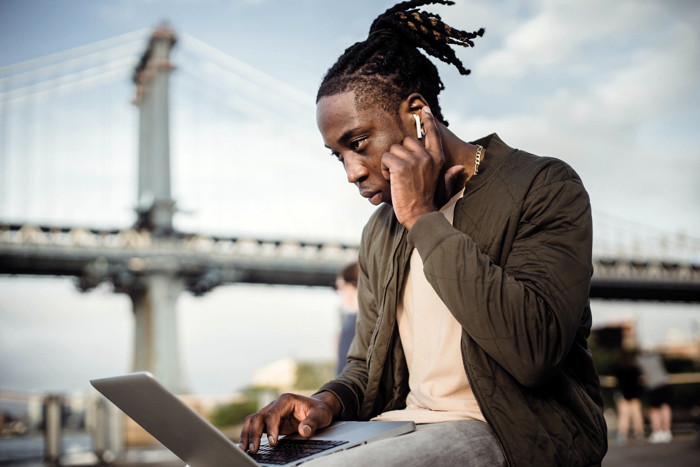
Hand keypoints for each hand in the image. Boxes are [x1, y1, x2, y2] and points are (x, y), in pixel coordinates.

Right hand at [239, 392, 337, 453]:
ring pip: (253, 421)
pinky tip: (247, 446)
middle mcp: (275, 405)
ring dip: (247, 434)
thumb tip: (304, 431)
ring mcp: (271, 413)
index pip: (273, 414)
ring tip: (245, 449)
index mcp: (286, 400)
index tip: (273, 442)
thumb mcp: (320, 415)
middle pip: (258, 417)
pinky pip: (256, 427)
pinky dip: (250, 436)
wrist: (318, 409)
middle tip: (254, 449)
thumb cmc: (319, 410)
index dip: (271, 428)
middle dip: (254, 433)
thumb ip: (312, 422)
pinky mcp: (270, 422)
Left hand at [381, 107, 463, 228]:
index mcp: (438, 158)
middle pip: (406, 140)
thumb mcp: (442, 186)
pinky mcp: (401, 166)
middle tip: (401, 170)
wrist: (421, 215)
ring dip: (391, 162)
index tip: (424, 109)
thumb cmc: (429, 201)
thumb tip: (459, 168)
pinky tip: (391, 180)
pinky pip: (386, 158)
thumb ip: (449, 175)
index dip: (428, 120)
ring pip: (394, 149)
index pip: (432, 134)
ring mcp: (415, 160)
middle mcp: (428, 156)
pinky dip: (385, 169)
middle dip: (400, 153)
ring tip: (397, 178)